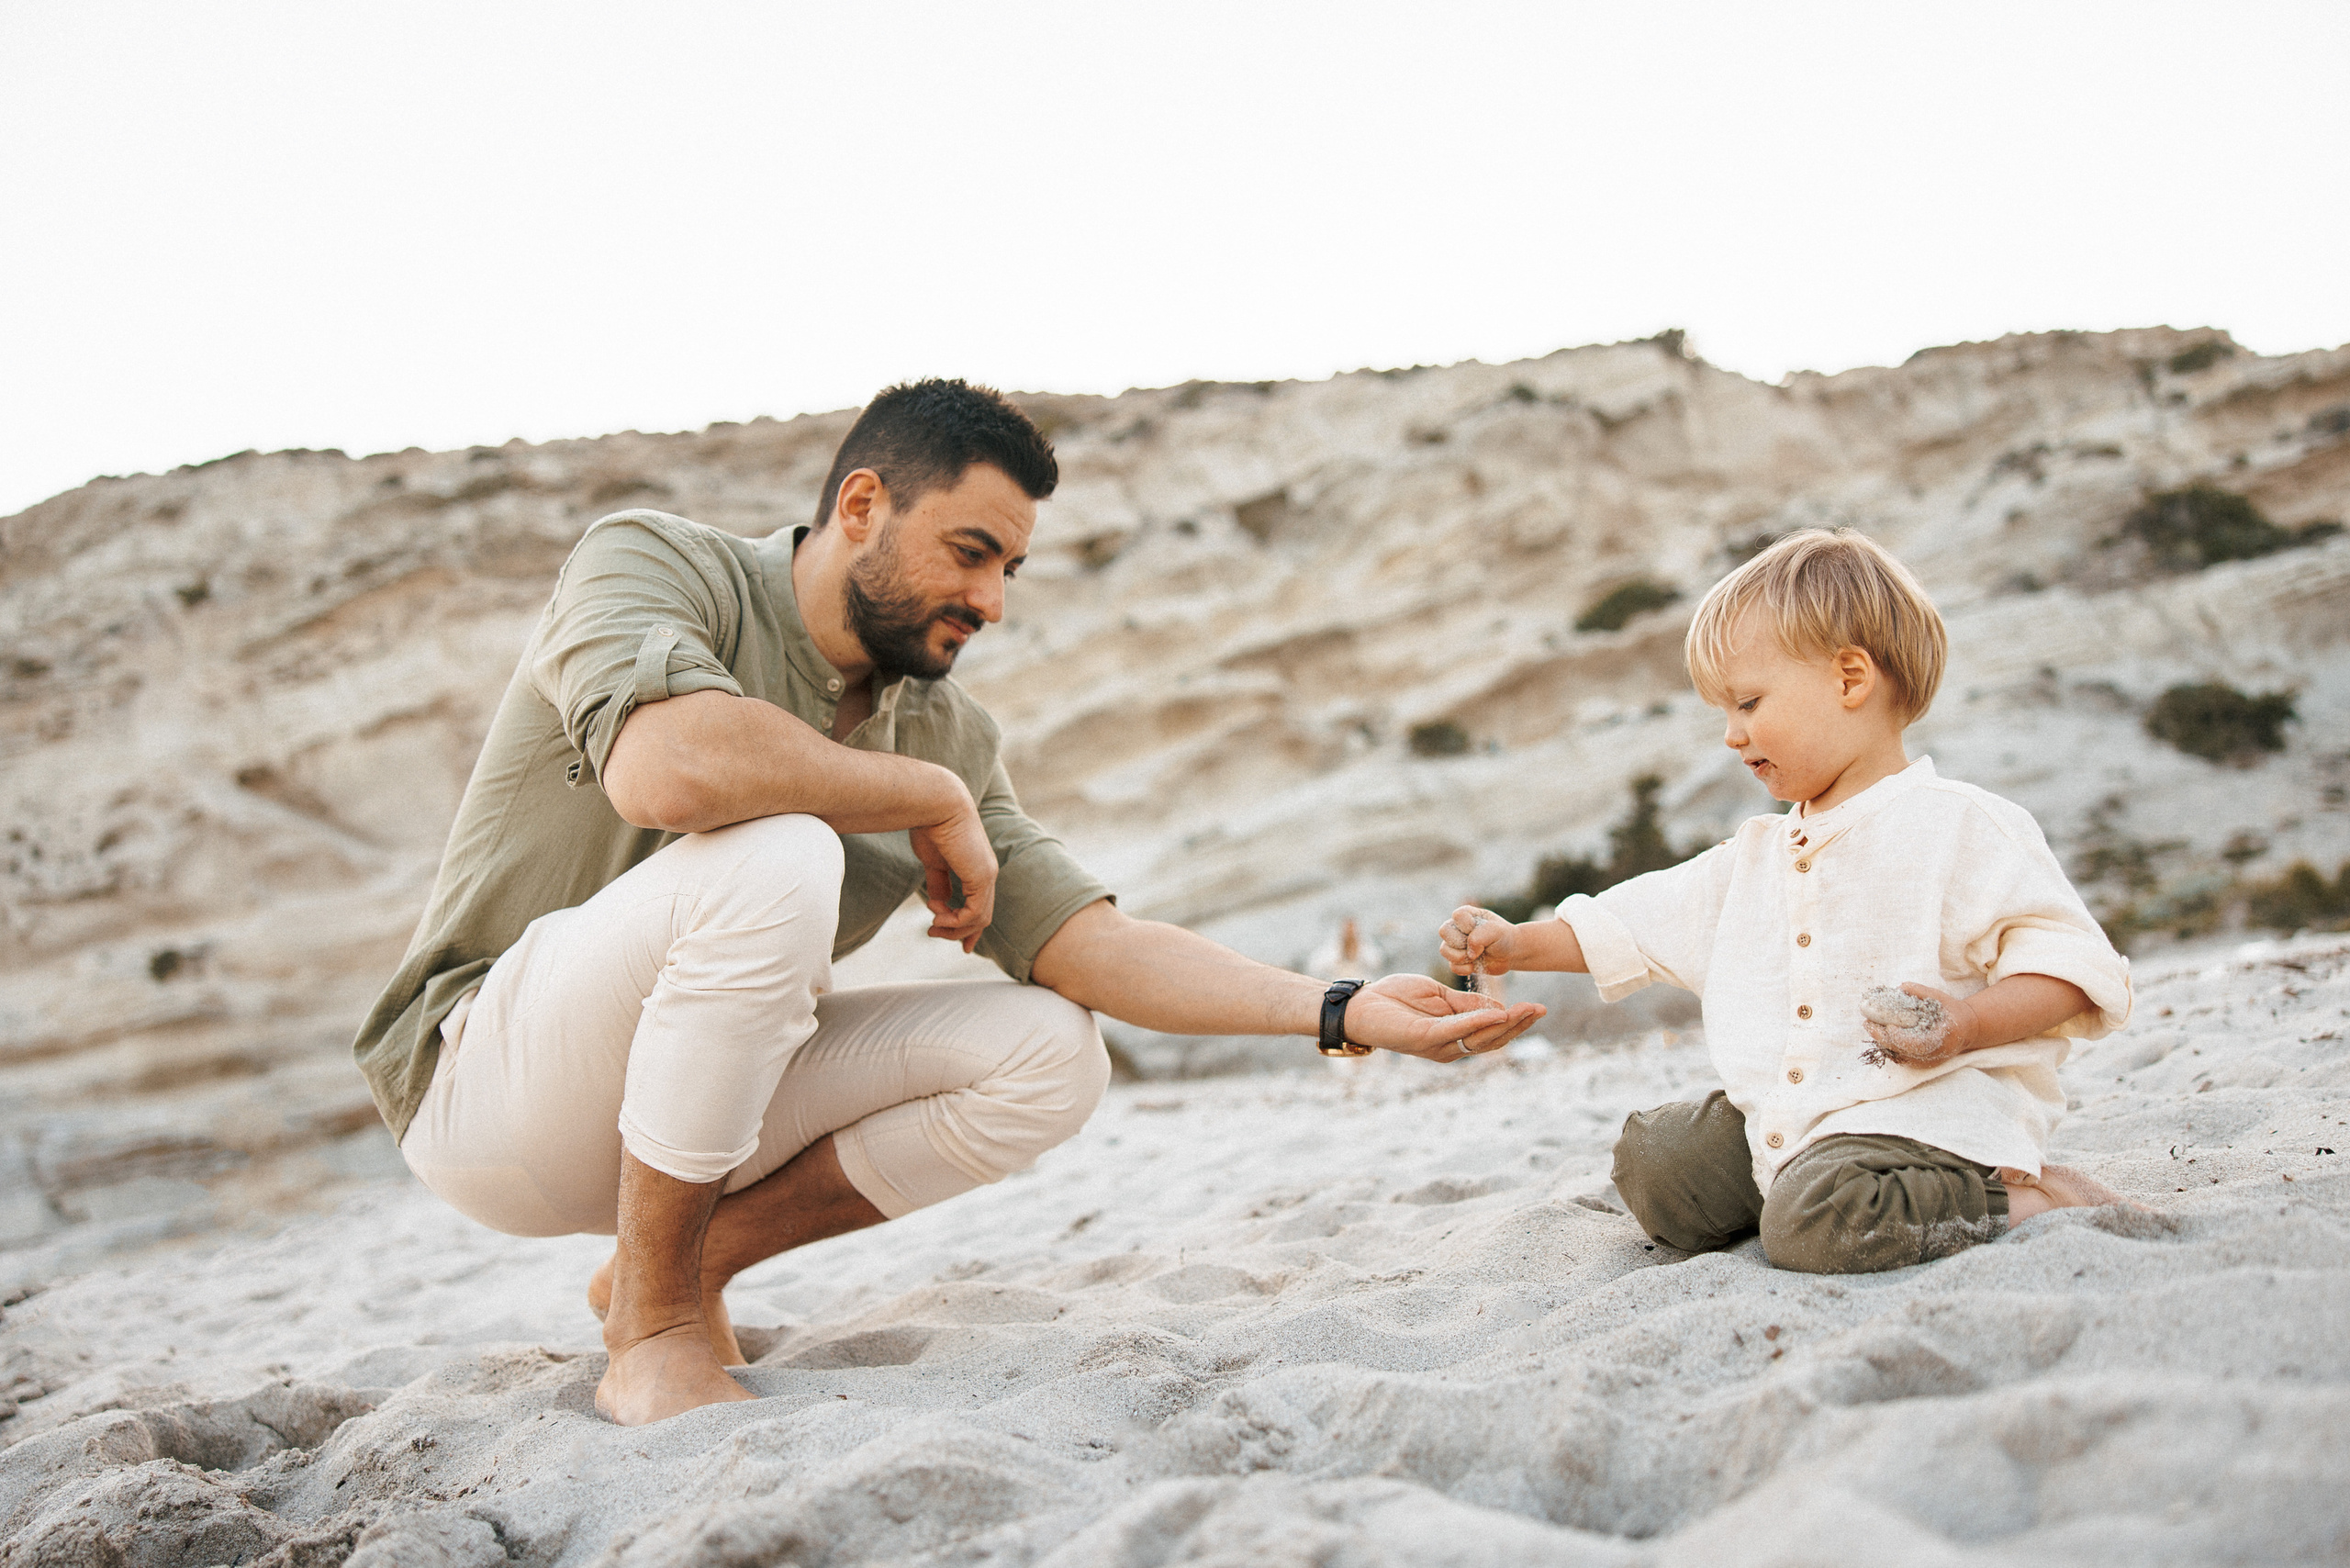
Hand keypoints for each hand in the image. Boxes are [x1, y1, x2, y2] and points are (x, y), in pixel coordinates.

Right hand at [907, 792, 996, 951]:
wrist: (935, 804)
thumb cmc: (929, 825)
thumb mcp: (933, 861)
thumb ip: (939, 882)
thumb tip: (939, 904)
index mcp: (976, 866)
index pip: (979, 904)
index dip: (966, 925)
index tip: (948, 935)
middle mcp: (987, 872)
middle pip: (981, 916)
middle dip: (959, 932)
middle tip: (932, 933)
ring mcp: (987, 875)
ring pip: (979, 919)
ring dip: (953, 928)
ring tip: (932, 925)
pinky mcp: (982, 877)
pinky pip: (975, 913)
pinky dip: (956, 921)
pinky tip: (937, 917)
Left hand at [1344, 973, 1544, 1063]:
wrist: (1361, 1003)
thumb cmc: (1395, 998)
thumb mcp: (1438, 995)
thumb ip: (1465, 1003)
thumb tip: (1497, 1007)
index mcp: (1453, 1036)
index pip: (1491, 1033)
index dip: (1515, 1021)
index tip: (1537, 1008)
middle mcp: (1449, 1047)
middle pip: (1492, 1040)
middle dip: (1518, 1025)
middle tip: (1541, 1009)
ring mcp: (1438, 1046)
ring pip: (1480, 1039)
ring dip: (1506, 1024)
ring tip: (1527, 1009)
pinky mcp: (1424, 1039)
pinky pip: (1457, 1031)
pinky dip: (1479, 1021)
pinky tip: (1497, 1012)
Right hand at [1437, 906, 1518, 976]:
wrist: (1511, 953)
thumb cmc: (1504, 937)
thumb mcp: (1497, 931)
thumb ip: (1480, 936)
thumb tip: (1469, 953)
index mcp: (1466, 914)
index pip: (1456, 916)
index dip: (1467, 926)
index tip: (1482, 929)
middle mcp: (1457, 927)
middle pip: (1444, 931)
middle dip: (1462, 942)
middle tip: (1478, 945)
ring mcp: (1455, 944)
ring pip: (1444, 950)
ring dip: (1461, 956)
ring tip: (1476, 956)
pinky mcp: (1458, 960)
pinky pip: (1452, 966)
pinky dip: (1464, 968)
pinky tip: (1475, 965)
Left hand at [1859, 981, 1979, 1067]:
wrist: (1967, 1031)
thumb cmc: (1952, 1012)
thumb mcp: (1941, 998)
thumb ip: (1922, 992)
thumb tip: (1902, 987)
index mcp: (1943, 1039)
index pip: (1918, 1045)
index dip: (1901, 1038)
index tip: (1889, 1027)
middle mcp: (1934, 1055)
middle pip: (1904, 1052)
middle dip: (1883, 1038)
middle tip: (1867, 1023)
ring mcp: (1927, 1062)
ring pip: (1899, 1056)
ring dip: (1882, 1041)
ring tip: (1870, 1025)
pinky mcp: (1920, 1063)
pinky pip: (1900, 1056)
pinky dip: (1888, 1045)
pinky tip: (1879, 1032)